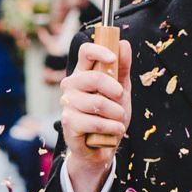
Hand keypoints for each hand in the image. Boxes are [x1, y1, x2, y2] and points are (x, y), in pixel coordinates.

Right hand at [59, 37, 132, 191]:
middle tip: (121, 97)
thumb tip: (124, 44)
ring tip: (118, 120)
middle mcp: (71, 86)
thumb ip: (122, 69)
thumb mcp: (121, 91)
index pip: (85, 52)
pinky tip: (113, 131)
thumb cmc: (110, 116)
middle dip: (114, 89)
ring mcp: (67, 104)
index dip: (99, 51)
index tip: (113, 58)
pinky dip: (111, 128)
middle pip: (93, 77)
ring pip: (97, 103)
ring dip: (116, 114)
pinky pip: (95, 122)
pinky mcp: (68, 122)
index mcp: (83, 73)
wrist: (102, 147)